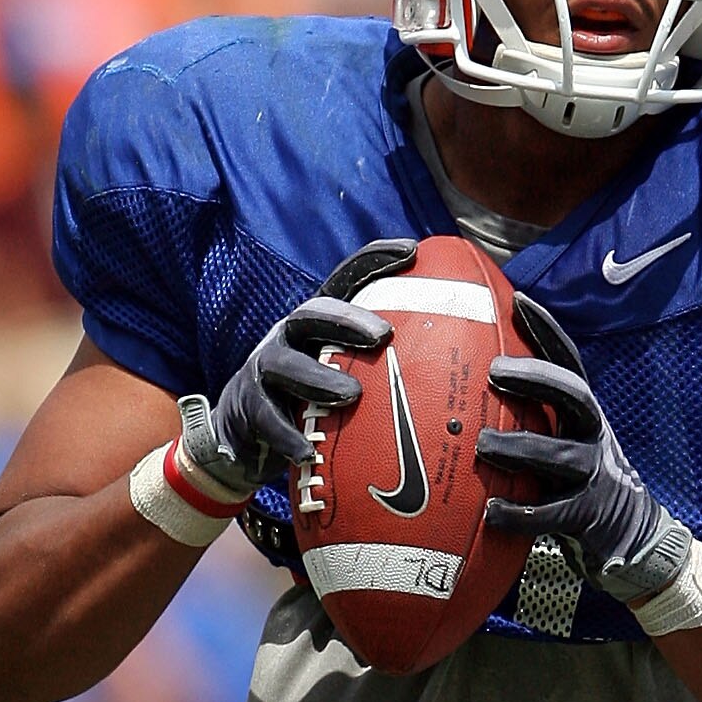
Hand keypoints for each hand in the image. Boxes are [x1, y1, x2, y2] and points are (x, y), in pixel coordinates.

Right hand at [197, 239, 419, 490]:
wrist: (244, 436)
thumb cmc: (310, 402)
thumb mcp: (342, 374)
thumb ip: (385, 368)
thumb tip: (457, 373)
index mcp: (318, 323)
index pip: (344, 281)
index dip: (374, 261)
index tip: (412, 250)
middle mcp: (289, 336)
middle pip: (313, 314)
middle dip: (347, 319)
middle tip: (383, 335)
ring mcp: (264, 370)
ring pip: (286, 365)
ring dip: (319, 378)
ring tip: (352, 395)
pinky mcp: (248, 408)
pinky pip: (268, 419)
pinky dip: (288, 435)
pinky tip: (308, 451)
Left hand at [478, 296, 690, 604]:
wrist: (633, 538)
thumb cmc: (578, 482)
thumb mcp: (563, 441)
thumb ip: (532, 419)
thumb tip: (467, 390)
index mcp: (585, 414)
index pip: (569, 363)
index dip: (547, 331)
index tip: (518, 300)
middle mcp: (594, 437)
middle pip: (574, 397)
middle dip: (538, 379)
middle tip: (495, 371)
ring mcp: (595, 476)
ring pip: (561, 455)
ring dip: (521, 447)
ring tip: (483, 443)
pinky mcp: (589, 518)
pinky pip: (553, 514)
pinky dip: (521, 513)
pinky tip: (490, 510)